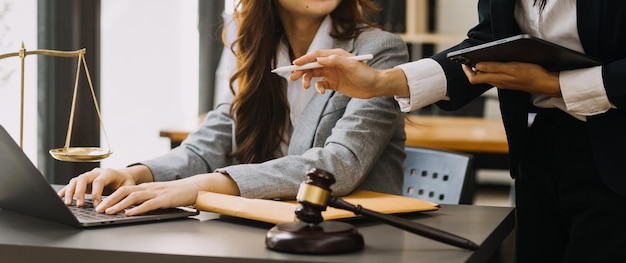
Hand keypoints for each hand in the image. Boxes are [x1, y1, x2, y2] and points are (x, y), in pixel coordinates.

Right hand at [58, 165, 151, 207]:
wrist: (122, 176)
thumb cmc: (126, 182)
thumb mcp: (129, 187)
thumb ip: (124, 195)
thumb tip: (121, 207)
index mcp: (108, 173)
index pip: (99, 182)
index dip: (96, 194)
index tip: (96, 206)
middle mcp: (96, 172)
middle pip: (83, 178)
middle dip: (79, 192)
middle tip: (78, 205)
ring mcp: (88, 176)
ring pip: (76, 180)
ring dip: (70, 192)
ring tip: (68, 204)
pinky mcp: (83, 181)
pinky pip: (72, 184)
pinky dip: (66, 190)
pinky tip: (60, 197)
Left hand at [93, 179, 200, 215]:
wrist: (193, 187)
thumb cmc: (175, 193)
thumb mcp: (156, 194)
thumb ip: (144, 199)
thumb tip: (129, 208)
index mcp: (144, 187)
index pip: (122, 190)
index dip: (109, 197)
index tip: (99, 205)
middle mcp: (147, 188)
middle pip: (124, 192)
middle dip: (109, 201)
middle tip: (98, 209)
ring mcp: (156, 193)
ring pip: (133, 197)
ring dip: (119, 205)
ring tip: (109, 212)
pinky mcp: (164, 199)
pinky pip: (148, 204)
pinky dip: (137, 209)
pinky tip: (129, 214)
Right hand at [289, 49, 408, 97]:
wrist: (375, 86)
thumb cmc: (365, 74)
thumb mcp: (352, 66)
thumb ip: (335, 61)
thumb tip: (319, 59)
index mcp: (335, 56)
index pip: (316, 56)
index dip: (304, 59)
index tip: (294, 64)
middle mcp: (332, 63)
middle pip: (312, 65)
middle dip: (301, 70)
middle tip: (292, 77)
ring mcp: (332, 74)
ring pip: (314, 75)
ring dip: (307, 80)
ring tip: (304, 86)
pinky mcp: (334, 84)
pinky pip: (321, 85)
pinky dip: (318, 88)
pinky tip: (321, 92)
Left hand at [462, 62, 560, 96]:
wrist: (546, 83)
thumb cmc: (530, 74)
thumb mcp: (511, 68)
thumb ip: (494, 68)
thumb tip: (477, 66)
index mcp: (496, 79)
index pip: (474, 78)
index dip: (466, 70)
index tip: (463, 61)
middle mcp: (498, 82)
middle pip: (478, 78)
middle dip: (472, 68)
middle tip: (470, 58)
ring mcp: (504, 83)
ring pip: (487, 76)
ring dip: (482, 68)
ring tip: (481, 57)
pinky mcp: (510, 81)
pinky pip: (496, 76)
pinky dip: (491, 69)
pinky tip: (495, 62)